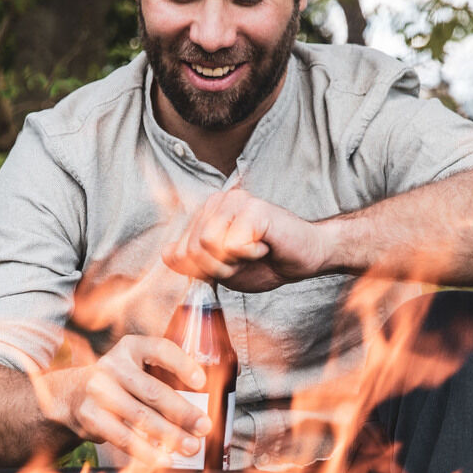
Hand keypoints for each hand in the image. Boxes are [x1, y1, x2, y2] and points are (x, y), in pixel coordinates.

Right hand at [37, 335, 211, 464]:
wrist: (71, 396)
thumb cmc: (118, 384)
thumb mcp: (135, 370)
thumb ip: (162, 380)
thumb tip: (198, 410)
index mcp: (130, 348)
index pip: (160, 350)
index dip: (182, 364)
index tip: (201, 381)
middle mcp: (113, 366)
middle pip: (153, 391)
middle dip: (183, 412)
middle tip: (203, 426)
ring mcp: (99, 391)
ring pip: (140, 417)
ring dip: (169, 435)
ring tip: (190, 446)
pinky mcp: (92, 416)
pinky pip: (124, 437)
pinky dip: (146, 451)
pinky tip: (163, 459)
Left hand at [163, 187, 327, 291]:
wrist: (305, 258)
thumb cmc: (266, 263)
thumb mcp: (221, 270)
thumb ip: (193, 263)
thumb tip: (167, 254)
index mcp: (205, 215)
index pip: (176, 251)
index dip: (198, 271)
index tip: (224, 267)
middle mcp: (216, 202)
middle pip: (190, 249)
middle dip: (216, 268)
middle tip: (242, 261)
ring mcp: (234, 201)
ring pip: (206, 244)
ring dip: (231, 262)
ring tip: (251, 252)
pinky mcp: (253, 208)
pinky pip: (232, 244)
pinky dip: (250, 255)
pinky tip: (264, 246)